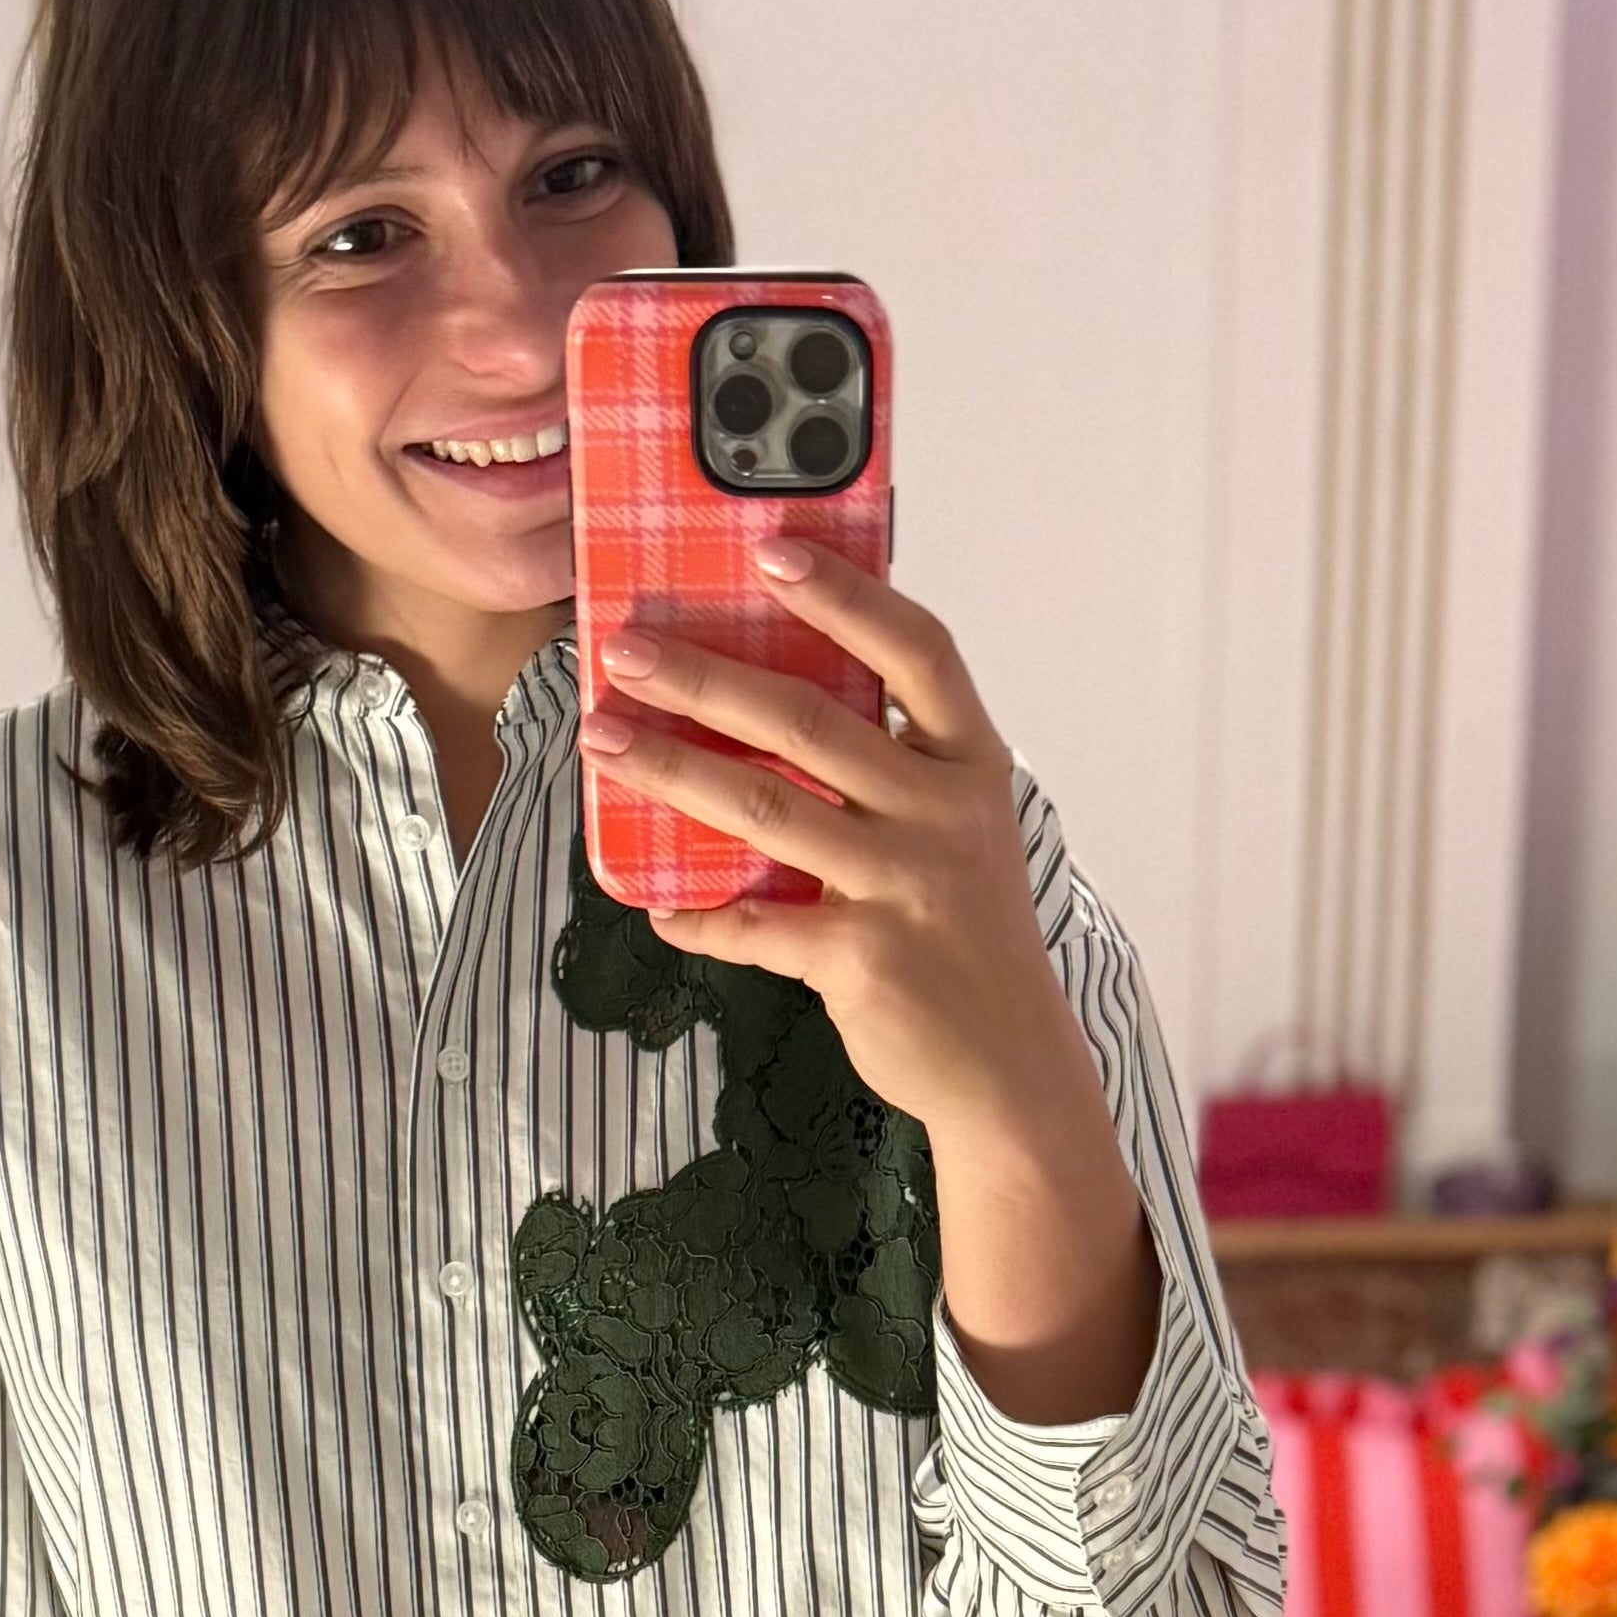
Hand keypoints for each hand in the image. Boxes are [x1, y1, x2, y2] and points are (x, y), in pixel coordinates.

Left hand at [577, 542, 1158, 1420]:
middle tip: (626, 648)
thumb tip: (766, 702)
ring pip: (765, 807)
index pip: (915, 651)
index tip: (770, 548)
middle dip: (705, 675)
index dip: (845, 594)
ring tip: (605, 741)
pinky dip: (698, 915)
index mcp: (969, 765)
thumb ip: (888, 769)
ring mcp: (903, 887)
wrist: (1012, 1067)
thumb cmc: (966, 935)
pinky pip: (755, 925)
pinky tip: (654, 904)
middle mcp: (942, 815)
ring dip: (670, 770)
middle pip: (808, 719)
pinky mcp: (862, 960)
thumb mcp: (954, 833)